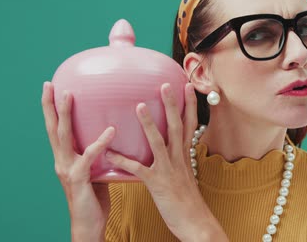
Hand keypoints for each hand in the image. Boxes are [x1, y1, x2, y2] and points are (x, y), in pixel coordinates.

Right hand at [42, 81, 115, 240]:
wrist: (90, 223)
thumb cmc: (95, 197)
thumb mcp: (95, 170)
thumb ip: (99, 153)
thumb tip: (114, 132)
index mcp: (65, 158)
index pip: (56, 129)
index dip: (51, 109)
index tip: (50, 87)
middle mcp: (61, 161)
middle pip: (53, 128)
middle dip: (50, 105)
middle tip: (49, 84)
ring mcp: (67, 169)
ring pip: (63, 137)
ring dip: (64, 115)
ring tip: (69, 96)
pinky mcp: (79, 179)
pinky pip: (88, 157)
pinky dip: (99, 142)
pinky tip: (111, 129)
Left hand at [105, 83, 227, 241]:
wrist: (195, 222)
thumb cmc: (189, 201)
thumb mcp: (186, 175)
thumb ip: (178, 160)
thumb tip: (173, 149)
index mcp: (185, 156)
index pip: (189, 125)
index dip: (189, 105)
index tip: (186, 86)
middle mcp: (178, 159)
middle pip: (176, 126)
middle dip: (172, 104)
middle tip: (166, 84)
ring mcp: (168, 170)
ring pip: (158, 142)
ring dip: (149, 123)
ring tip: (139, 106)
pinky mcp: (157, 184)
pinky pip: (138, 170)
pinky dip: (124, 161)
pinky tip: (111, 153)